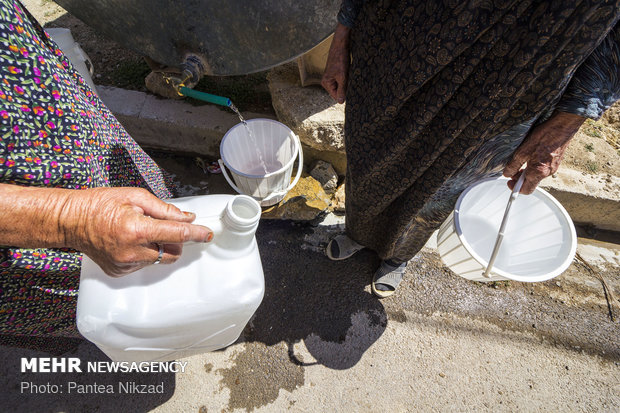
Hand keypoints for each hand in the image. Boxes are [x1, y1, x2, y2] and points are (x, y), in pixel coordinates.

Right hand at [62, 187, 212, 276]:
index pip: (178, 234)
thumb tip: (186, 218)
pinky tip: (130, 241)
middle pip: (172, 252)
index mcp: (137, 229)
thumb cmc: (99, 204)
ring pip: (159, 260)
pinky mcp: (120, 272)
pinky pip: (144, 264)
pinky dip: (144, 253)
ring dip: (159, 247)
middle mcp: (132, 251)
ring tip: (141, 232)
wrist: (70, 220)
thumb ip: (165, 210)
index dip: (196, 233)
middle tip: (162, 226)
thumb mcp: (135, 197)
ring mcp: (125, 264)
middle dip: (175, 240)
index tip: (207, 234)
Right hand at [321, 23, 350, 103]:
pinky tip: (349, 72)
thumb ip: (342, 90)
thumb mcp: (342, 77)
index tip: (351, 89)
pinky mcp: (336, 73)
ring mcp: (331, 77)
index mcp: (326, 83)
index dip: (344, 94)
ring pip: (342, 86)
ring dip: (347, 82)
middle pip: (339, 92)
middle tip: (350, 80)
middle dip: (346, 88)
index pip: (336, 96)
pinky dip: (347, 78)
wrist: (341, 45)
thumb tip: (341, 102)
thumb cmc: (340, 60)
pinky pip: (343, 80)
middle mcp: (327, 81)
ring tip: (348, 74)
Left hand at [503, 111, 585, 193]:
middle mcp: (548, 172)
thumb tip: (507, 173)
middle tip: (513, 168)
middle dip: (520, 177)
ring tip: (522, 158)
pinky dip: (535, 165)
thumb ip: (514, 165)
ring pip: (536, 174)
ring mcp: (553, 167)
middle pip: (531, 182)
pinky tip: (532, 154)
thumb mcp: (523, 151)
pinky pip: (543, 168)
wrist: (563, 126)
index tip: (509, 182)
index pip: (526, 190)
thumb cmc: (545, 136)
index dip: (515, 188)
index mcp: (539, 172)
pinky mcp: (556, 161)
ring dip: (527, 170)